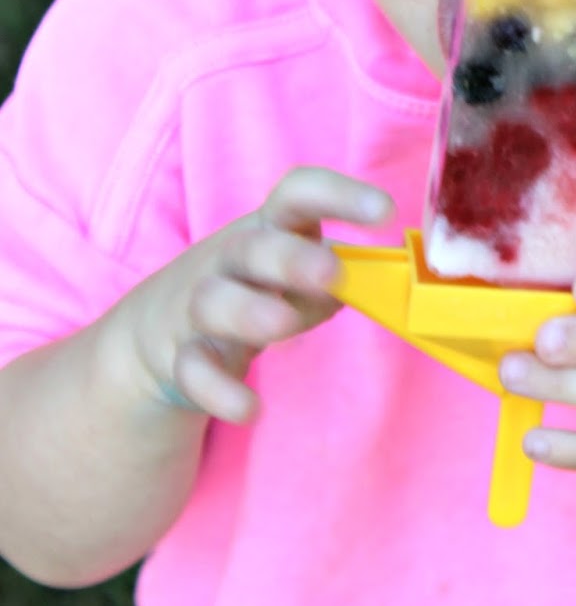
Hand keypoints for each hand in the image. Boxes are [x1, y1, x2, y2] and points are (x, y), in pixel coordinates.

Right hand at [121, 167, 393, 424]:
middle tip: (331, 272)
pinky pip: (193, 370)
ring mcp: (199, 306)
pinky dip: (219, 390)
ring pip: (213, 301)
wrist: (158, 330)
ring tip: (284, 326)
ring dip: (248, 311)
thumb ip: (334, 278)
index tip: (386, 211)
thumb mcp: (292, 274)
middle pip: (252, 248)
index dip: (339, 195)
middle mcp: (231, 260)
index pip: (297, 194)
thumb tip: (387, 286)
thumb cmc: (253, 289)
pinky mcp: (179, 357)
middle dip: (290, 257)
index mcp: (270, 229)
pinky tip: (250, 410)